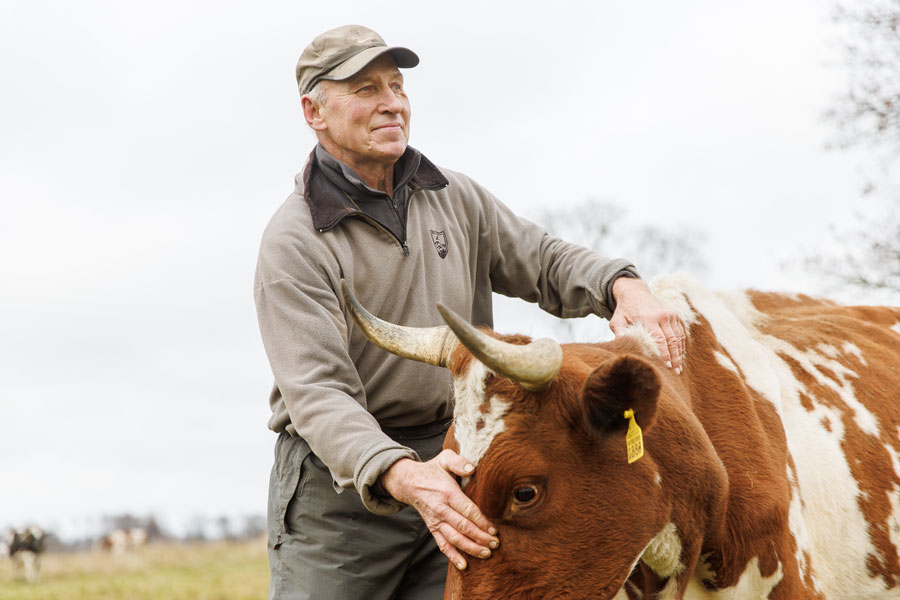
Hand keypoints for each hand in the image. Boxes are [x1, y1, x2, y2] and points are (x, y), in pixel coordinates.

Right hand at [380, 450, 498, 569]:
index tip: (494, 529)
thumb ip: (458, 462)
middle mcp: (441, 509)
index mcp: (447, 492)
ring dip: (470, 548)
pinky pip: (442, 544)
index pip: (467, 510)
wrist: (409, 482)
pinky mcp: (433, 528)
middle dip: (480, 537)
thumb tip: (472, 469)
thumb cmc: (432, 470)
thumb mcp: (444, 459)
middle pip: (462, 527)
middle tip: (495, 544)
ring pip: (454, 538)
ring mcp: (436, 520)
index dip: (481, 521)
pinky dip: (452, 556)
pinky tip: (463, 565)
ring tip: (486, 554)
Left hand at [610, 277, 685, 372]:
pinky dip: (681, 345)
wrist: (635, 293)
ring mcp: (670, 314)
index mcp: (648, 318)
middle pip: (672, 340)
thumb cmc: (624, 310)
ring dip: (680, 353)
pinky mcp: (675, 315)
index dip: (664, 353)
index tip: (666, 366)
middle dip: (675, 357)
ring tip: (679, 368)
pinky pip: (681, 332)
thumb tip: (620, 346)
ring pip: (678, 337)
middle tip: (676, 372)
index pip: (659, 339)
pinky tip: (679, 356)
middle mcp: (662, 315)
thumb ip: (619, 333)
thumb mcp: (617, 321)